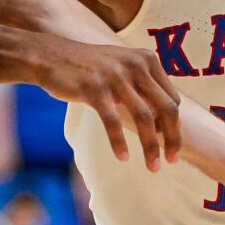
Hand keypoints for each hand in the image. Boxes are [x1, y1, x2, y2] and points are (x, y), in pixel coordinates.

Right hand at [33, 38, 182, 168]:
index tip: (169, 143)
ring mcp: (115, 76)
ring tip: (153, 167)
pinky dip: (119, 143)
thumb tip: (167, 120)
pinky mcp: (94, 89)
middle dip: (173, 139)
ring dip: (151, 147)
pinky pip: (113, 122)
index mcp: (147, 60)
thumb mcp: (122, 67)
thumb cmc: (89, 67)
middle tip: (172, 161)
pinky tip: (123, 158)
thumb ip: (144, 86)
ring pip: (144, 118)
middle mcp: (135, 65)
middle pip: (166, 108)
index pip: (172, 98)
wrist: (50, 56)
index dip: (174, 124)